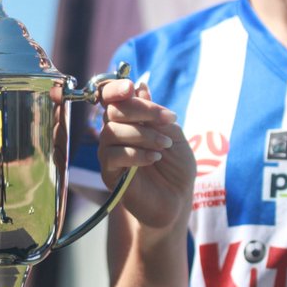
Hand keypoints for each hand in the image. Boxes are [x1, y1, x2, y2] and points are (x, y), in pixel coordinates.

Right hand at [97, 79, 192, 229]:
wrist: (177, 200)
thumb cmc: (176, 167)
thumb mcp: (173, 134)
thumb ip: (156, 114)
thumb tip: (140, 86)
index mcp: (128, 120)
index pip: (111, 97)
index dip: (116, 88)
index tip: (132, 87)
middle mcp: (114, 133)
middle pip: (111, 110)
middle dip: (140, 110)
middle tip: (167, 120)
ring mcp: (109, 153)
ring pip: (111, 131)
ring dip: (142, 134)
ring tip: (165, 145)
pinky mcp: (109, 174)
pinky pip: (113, 156)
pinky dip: (135, 153)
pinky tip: (154, 158)